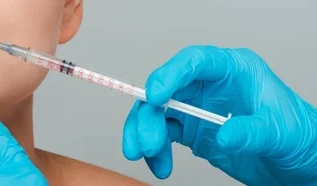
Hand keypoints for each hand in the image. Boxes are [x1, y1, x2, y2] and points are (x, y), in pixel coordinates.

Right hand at [122, 45, 316, 184]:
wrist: (296, 161)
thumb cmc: (296, 133)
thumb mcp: (279, 131)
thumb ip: (252, 132)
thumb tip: (224, 134)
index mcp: (232, 70)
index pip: (195, 61)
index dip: (170, 74)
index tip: (155, 95)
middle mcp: (208, 85)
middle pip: (166, 89)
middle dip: (149, 114)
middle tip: (148, 141)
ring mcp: (197, 107)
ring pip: (157, 112)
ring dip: (144, 132)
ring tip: (145, 154)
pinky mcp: (190, 129)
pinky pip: (161, 134)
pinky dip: (155, 150)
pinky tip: (159, 165)